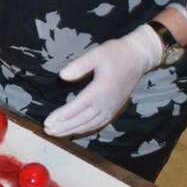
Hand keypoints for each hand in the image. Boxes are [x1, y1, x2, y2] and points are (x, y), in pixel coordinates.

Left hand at [44, 25, 161, 136]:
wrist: (138, 58)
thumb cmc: (115, 54)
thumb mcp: (96, 54)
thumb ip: (79, 65)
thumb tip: (62, 76)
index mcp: (100, 90)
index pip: (77, 107)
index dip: (62, 116)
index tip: (48, 121)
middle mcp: (106, 102)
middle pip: (82, 120)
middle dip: (64, 127)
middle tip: (48, 131)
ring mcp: (112, 107)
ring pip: (90, 124)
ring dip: (73, 130)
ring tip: (56, 133)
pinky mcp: (115, 108)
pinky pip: (99, 123)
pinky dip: (86, 129)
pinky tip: (76, 130)